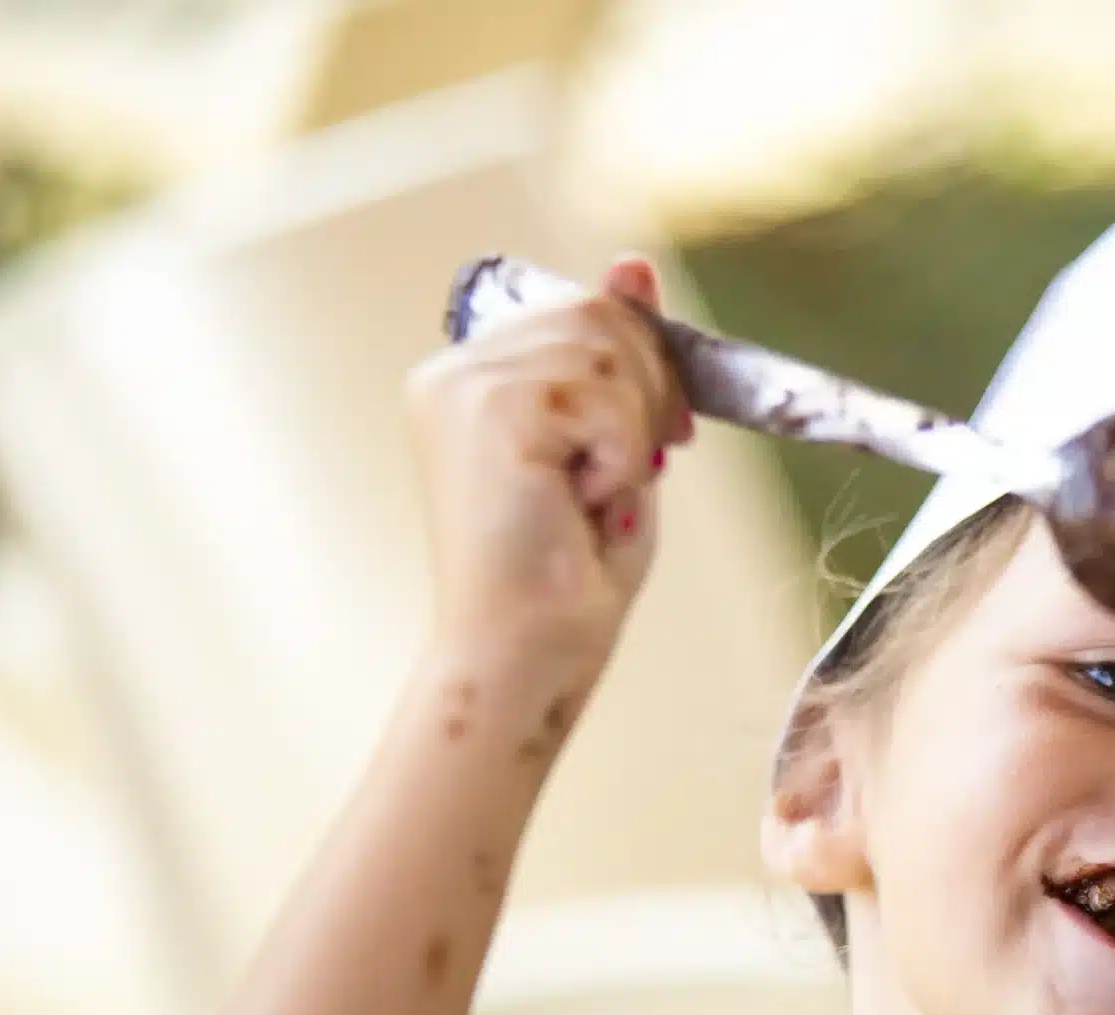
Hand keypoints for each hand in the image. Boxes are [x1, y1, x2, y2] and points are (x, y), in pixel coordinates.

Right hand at [401, 253, 692, 677]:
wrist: (528, 651)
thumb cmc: (566, 574)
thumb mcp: (613, 444)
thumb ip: (621, 359)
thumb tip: (635, 264)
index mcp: (471, 376)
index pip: (581, 311)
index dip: (641, 364)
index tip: (661, 430)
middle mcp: (453, 370)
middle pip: (598, 315)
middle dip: (648, 391)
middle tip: (632, 471)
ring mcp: (463, 384)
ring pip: (606, 349)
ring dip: (631, 430)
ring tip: (592, 494)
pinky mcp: (489, 409)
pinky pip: (602, 397)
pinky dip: (618, 456)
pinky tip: (578, 502)